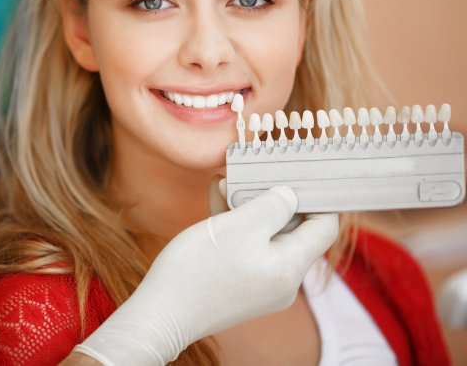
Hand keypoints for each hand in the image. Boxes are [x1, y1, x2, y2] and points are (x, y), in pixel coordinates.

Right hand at [72, 182, 338, 365]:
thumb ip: (272, 206)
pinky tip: (215, 203)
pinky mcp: (240, 286)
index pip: (325, 227)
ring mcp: (261, 286)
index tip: (297, 172)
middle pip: (293, 230)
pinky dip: (236, 227)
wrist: (161, 313)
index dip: (316, 197)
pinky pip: (249, 250)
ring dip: (247, 208)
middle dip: (270, 197)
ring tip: (222, 183)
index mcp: (290, 267)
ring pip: (266, 237)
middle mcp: (283, 281)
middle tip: (249, 174)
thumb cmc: (198, 269)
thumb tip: (291, 195)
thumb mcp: (238, 226)